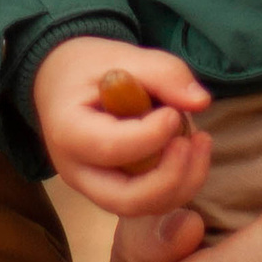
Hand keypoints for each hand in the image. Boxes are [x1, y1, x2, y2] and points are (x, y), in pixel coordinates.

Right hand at [32, 34, 211, 214]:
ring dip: (181, 181)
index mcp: (68, 131)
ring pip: (142, 207)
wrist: (59, 81)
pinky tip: (188, 148)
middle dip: (172, 177)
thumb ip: (162, 73)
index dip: (151, 136)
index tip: (174, 112)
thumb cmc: (87, 67)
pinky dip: (176, 182)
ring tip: (198, 140)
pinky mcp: (111, 191)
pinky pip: (147, 201)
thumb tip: (201, 101)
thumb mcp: (121, 55)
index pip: (112, 148)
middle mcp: (75, 171)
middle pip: (127, 199)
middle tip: (197, 139)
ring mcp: (92, 188)